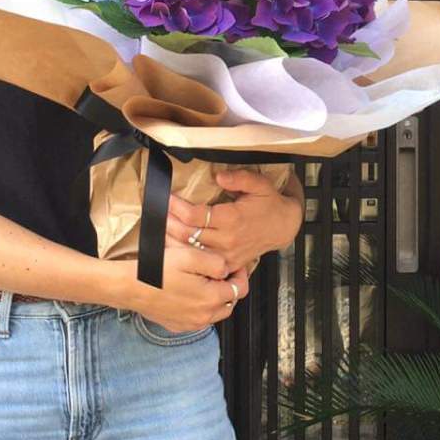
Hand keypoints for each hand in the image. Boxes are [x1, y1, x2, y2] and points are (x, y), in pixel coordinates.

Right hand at [130, 245, 249, 332]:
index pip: (239, 290)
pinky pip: (198, 319)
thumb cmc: (159, 269)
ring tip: (206, 282)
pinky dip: (201, 308)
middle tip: (221, 274)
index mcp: (211, 299)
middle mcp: (203, 317)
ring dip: (216, 299)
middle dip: (229, 288)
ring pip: (214, 313)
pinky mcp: (177, 326)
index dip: (240, 275)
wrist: (130, 286)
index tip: (234, 266)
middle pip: (229, 303)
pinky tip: (191, 294)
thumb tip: (227, 271)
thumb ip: (217, 263)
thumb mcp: (192, 256)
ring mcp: (190, 324)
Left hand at [165, 166, 303, 274]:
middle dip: (168, 222)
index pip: (195, 215)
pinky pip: (202, 261)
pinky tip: (174, 245)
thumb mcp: (260, 185)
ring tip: (159, 227)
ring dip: (172, 239)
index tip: (166, 197)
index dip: (176, 207)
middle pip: (187, 234)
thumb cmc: (269, 204)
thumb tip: (218, 176)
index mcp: (232, 218)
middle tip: (156, 211)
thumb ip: (240, 179)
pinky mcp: (228, 263)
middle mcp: (227, 239)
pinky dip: (186, 253)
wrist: (283, 227)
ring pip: (191, 250)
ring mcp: (226, 254)